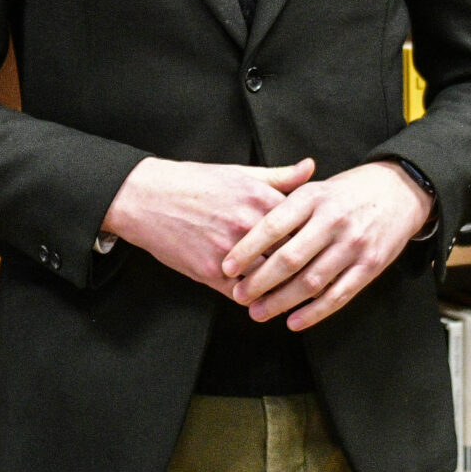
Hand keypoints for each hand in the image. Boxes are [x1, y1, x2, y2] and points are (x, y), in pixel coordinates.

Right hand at [103, 156, 314, 291]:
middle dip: (306, 270)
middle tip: (319, 280)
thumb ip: (279, 176)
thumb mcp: (239, 172)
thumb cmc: (193, 182)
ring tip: (295, 298)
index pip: (305, 228)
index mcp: (260, 199)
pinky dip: (255, 301)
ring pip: (270, 281)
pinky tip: (263, 303)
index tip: (326, 250)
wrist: (144, 197)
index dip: (317, 242)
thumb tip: (311, 168)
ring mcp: (229, 251)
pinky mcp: (209, 272)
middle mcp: (248, 225)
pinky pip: (242, 295)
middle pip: (292, 258)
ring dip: (282, 292)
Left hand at [219, 161, 431, 330]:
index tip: (226, 266)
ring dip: (282, 301)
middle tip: (239, 295)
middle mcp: (333, 220)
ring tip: (258, 312)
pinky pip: (339, 295)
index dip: (247, 249)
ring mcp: (353, 244)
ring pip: (312, 281)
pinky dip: (315, 312)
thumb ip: (283, 201)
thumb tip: (243, 220)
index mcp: (313, 197)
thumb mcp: (316, 186)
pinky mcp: (370, 266)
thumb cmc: (347, 192)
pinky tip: (294, 322)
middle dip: (259, 281)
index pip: (273, 225)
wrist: (400, 190)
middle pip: (289, 258)